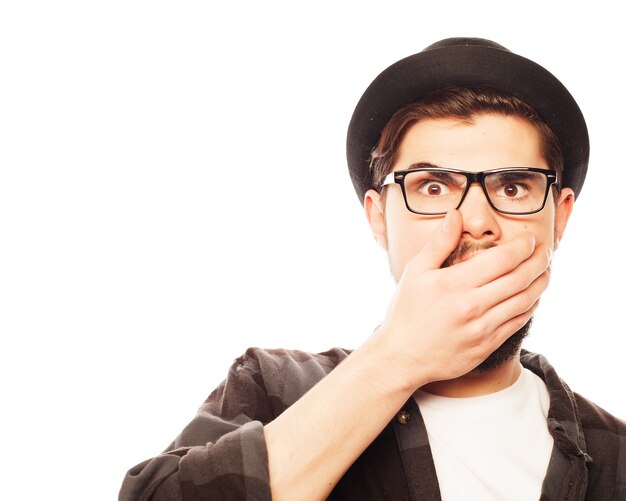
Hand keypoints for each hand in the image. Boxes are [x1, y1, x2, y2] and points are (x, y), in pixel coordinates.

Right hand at [374, 209, 550, 389]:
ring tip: (545, 270)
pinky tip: (532, 296)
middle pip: (521, 278)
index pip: (503, 259)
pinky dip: (531, 305)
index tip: (530, 238)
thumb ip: (439, 242)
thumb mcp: (416, 272)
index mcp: (455, 284)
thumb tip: (455, 215)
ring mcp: (482, 328)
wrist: (402, 357)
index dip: (524, 246)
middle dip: (540, 260)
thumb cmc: (406, 311)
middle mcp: (472, 306)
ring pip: (525, 301)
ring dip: (541, 282)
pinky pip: (518, 322)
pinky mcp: (487, 346)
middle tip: (546, 250)